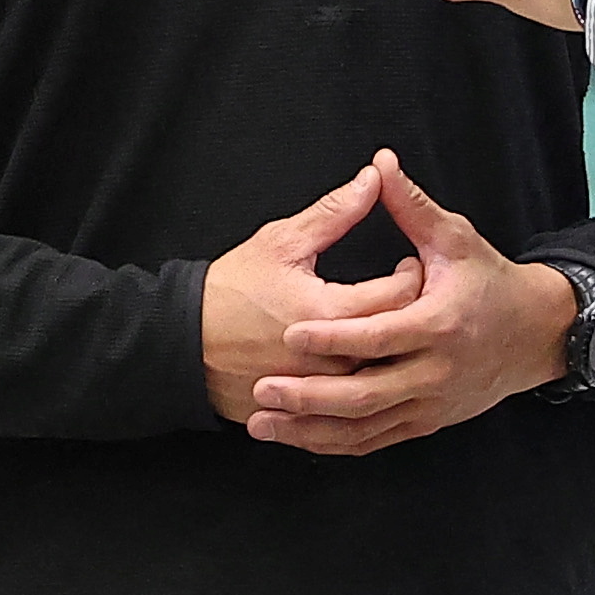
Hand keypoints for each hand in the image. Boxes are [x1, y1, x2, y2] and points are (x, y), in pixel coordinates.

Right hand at [201, 161, 407, 424]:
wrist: (181, 345)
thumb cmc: (228, 291)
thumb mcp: (280, 242)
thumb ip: (334, 213)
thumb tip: (372, 179)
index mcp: (328, 311)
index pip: (401, 295)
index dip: (413, 276)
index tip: (408, 266)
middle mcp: (330, 359)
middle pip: (398, 340)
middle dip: (409, 314)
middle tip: (405, 296)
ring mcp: (320, 393)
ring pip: (380, 377)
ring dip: (389, 354)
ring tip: (387, 330)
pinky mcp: (307, 414)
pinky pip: (352, 407)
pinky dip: (364, 388)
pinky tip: (362, 366)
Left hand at [253, 152, 571, 455]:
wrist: (534, 335)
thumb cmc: (489, 282)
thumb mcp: (454, 240)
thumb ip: (411, 207)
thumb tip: (380, 164)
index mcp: (439, 323)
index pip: (379, 337)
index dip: (334, 339)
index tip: (291, 335)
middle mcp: (435, 371)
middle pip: (365, 394)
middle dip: (310, 396)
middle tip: (263, 390)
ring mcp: (431, 403)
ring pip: (365, 426)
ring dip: (312, 429)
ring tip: (263, 423)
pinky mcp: (426, 422)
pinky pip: (375, 440)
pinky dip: (336, 442)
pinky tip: (299, 437)